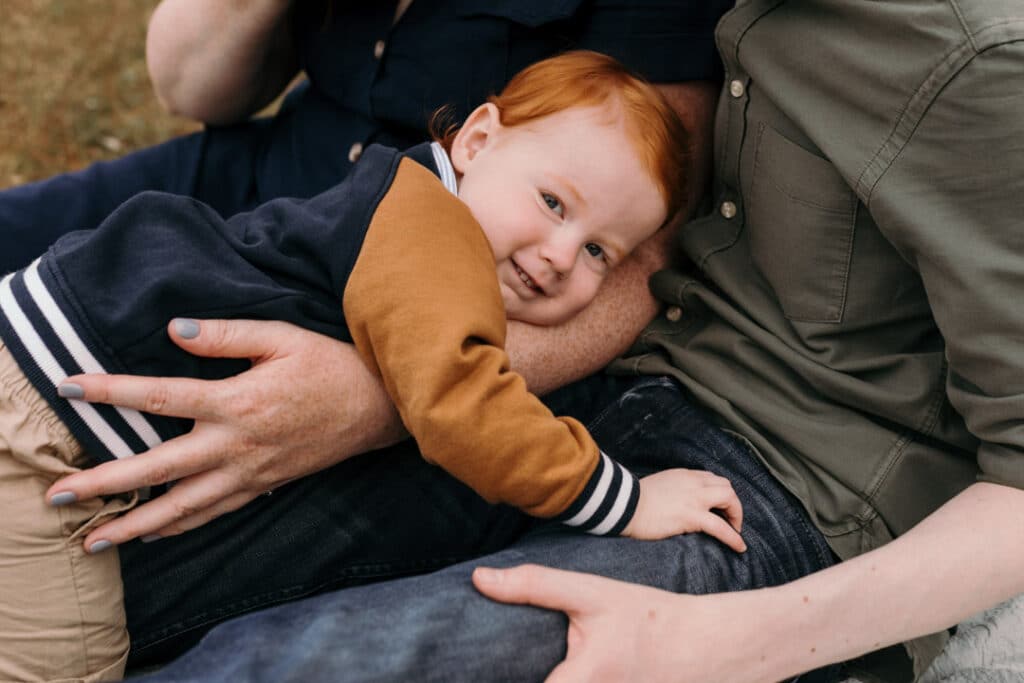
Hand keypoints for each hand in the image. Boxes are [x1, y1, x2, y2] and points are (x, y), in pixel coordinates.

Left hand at [46, 318, 403, 549]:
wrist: (377, 408)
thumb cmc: (331, 366)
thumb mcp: (283, 337)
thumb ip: (227, 335)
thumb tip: (173, 330)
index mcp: (237, 402)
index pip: (160, 395)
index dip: (110, 391)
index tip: (68, 387)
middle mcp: (236, 445)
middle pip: (157, 469)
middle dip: (103, 485)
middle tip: (56, 497)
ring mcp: (249, 473)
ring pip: (182, 506)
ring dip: (134, 526)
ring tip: (93, 540)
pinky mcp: (262, 486)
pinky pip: (213, 513)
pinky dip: (178, 527)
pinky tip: (152, 536)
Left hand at [472, 565, 758, 682]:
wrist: (706, 644)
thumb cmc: (647, 615)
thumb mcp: (591, 592)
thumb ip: (535, 586)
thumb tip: (479, 580)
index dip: (491, 681)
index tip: (463, 674)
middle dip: (517, 676)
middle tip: (481, 670)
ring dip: (547, 682)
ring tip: (518, 666)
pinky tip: (561, 671)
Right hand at [622, 468, 744, 550]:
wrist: (623, 505)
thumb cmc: (633, 500)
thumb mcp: (658, 486)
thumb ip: (673, 490)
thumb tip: (677, 504)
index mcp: (684, 476)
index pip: (711, 479)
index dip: (719, 493)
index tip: (719, 506)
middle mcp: (693, 483)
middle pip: (726, 486)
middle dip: (732, 503)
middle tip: (730, 519)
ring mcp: (694, 499)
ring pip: (729, 499)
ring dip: (737, 515)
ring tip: (736, 531)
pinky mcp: (692, 517)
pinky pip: (721, 527)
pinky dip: (734, 537)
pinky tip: (740, 546)